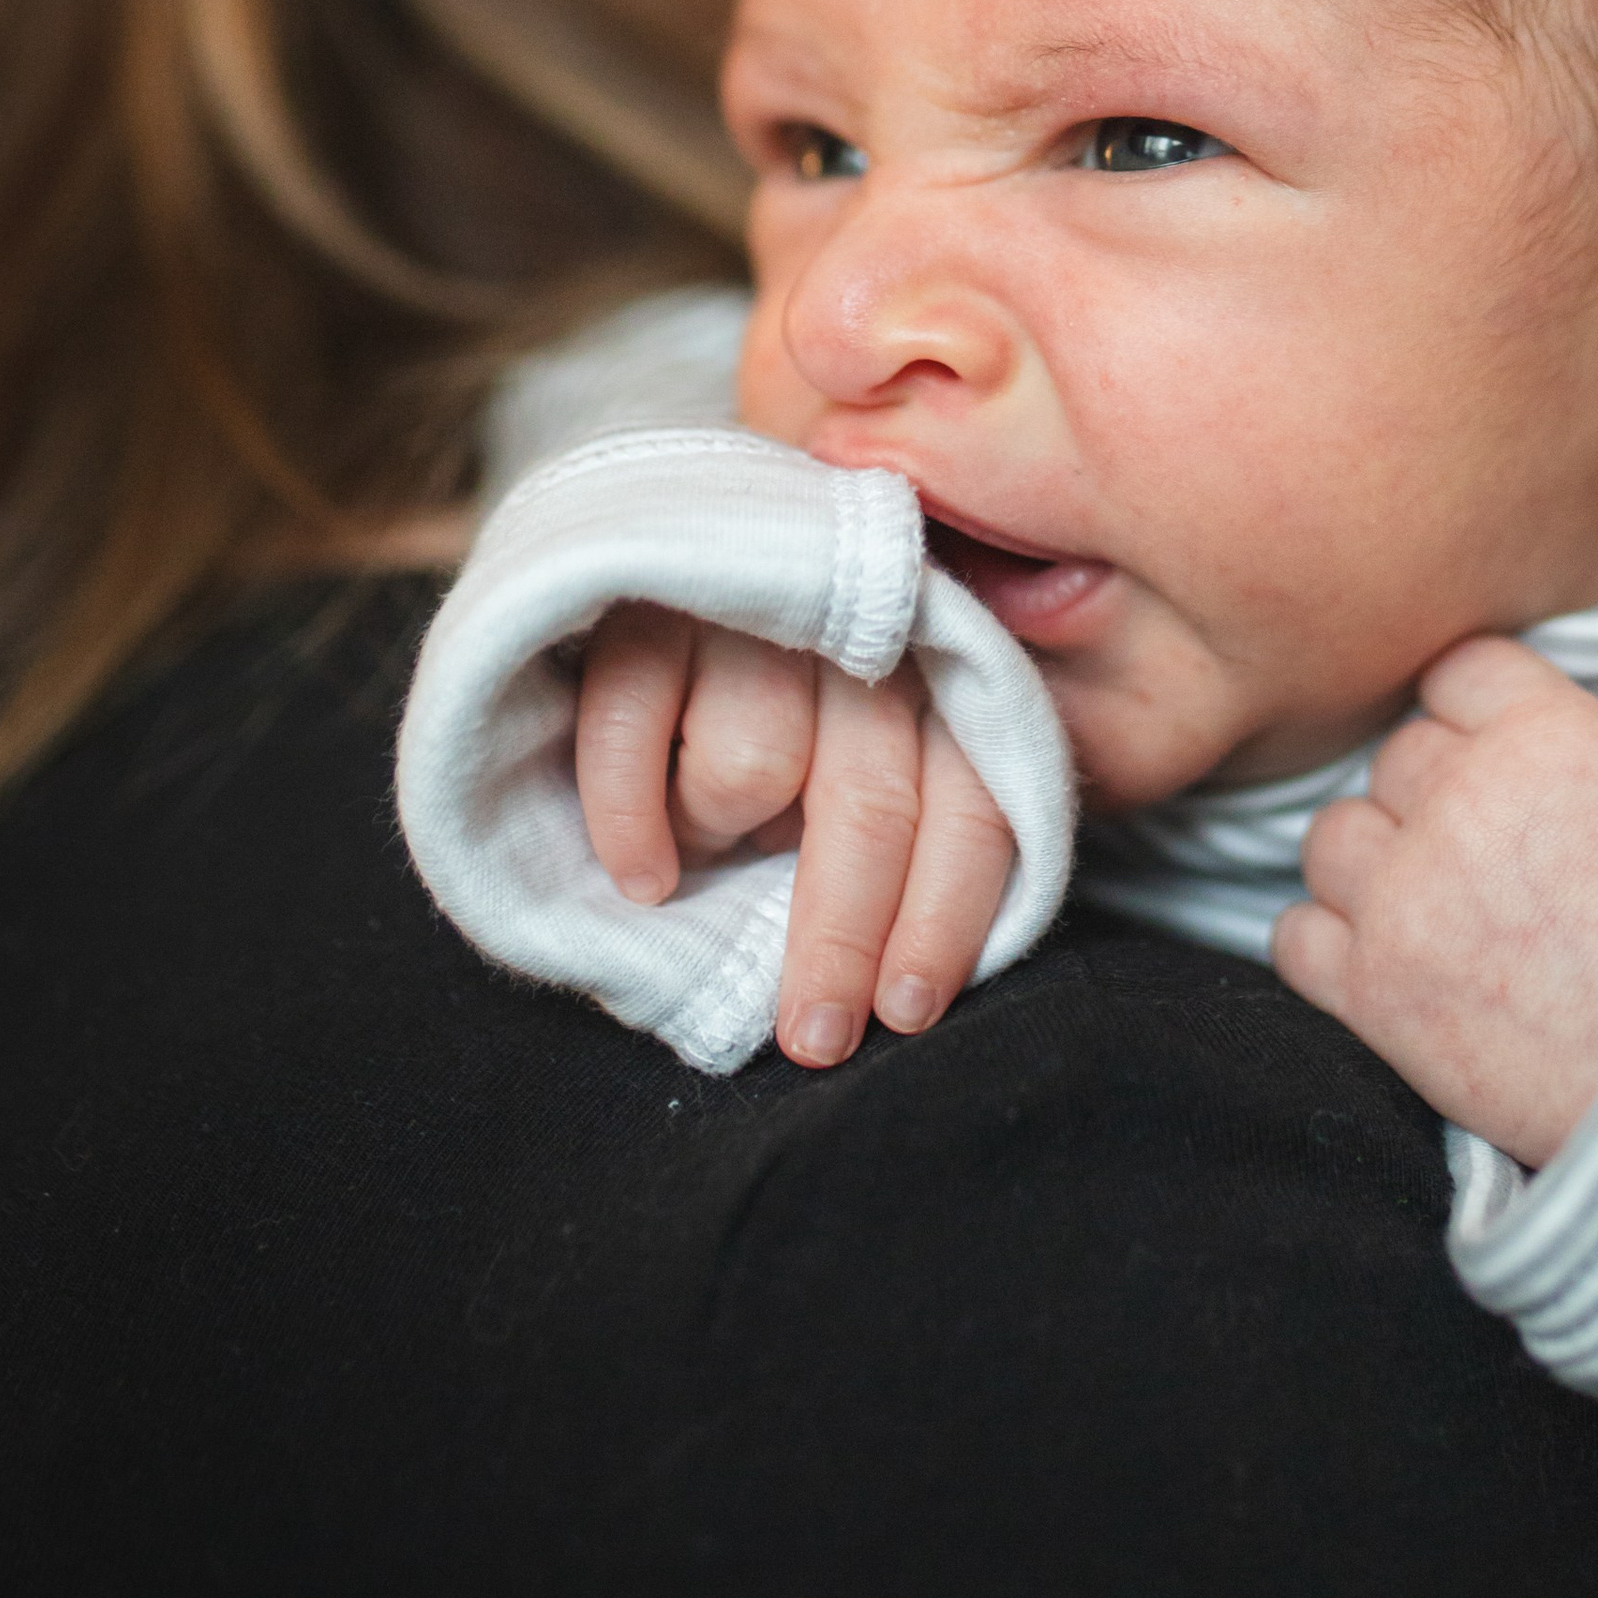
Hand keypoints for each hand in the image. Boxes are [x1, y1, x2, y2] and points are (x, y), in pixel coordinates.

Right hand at [574, 604, 1014, 1066]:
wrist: (675, 559)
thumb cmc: (779, 704)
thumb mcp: (858, 761)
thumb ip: (894, 829)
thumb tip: (898, 985)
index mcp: (941, 679)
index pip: (970, 804)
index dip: (944, 917)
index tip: (906, 1012)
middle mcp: (862, 634)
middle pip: (869, 806)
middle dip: (839, 939)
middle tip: (813, 1038)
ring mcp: (755, 608)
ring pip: (751, 768)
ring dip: (714, 836)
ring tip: (700, 848)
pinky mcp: (648, 599)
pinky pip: (632, 724)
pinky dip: (626, 814)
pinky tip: (639, 869)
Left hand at [1272, 636, 1597, 1168]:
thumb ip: (1567, 743)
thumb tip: (1504, 728)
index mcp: (1543, 733)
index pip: (1455, 673)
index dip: (1472, 721)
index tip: (1498, 766)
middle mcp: (1461, 798)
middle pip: (1396, 758)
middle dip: (1433, 803)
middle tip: (1488, 864)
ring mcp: (1404, 894)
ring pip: (1332, 837)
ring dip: (1371, 870)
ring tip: (1438, 917)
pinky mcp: (1371, 988)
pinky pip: (1295, 936)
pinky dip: (1330, 951)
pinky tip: (1390, 970)